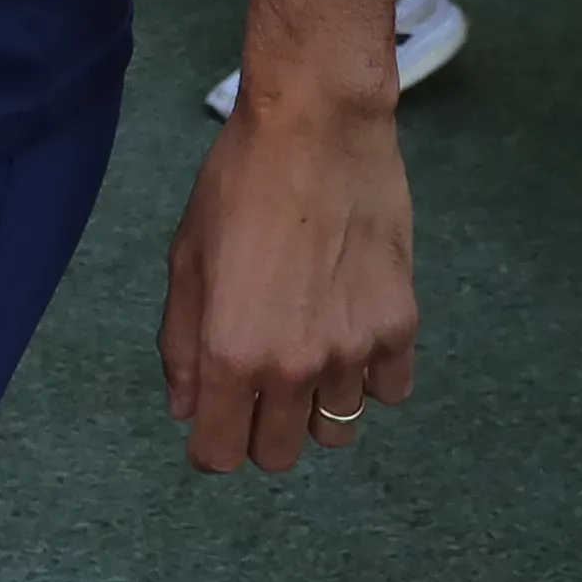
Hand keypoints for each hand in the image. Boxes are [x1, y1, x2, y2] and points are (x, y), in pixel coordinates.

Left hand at [158, 82, 416, 472]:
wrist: (318, 126)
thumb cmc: (237, 182)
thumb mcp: (186, 258)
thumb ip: (181, 342)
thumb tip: (186, 408)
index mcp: (232, 354)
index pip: (219, 455)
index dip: (209, 443)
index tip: (213, 419)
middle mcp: (295, 368)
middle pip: (279, 454)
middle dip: (259, 430)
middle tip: (257, 381)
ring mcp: (354, 352)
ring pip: (337, 430)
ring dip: (315, 406)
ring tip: (307, 349)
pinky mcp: (401, 327)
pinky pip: (388, 392)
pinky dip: (370, 378)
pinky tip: (352, 333)